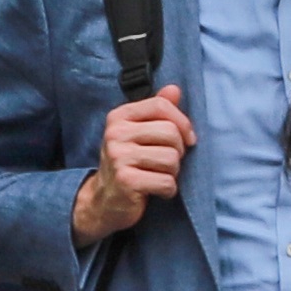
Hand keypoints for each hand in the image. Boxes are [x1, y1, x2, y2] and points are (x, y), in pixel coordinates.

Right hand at [73, 86, 191, 246]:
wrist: (102, 201)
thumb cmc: (127, 164)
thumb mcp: (138, 133)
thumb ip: (156, 111)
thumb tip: (174, 89)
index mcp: (119, 117)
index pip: (161, 105)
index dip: (182, 122)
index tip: (188, 138)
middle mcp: (116, 134)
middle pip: (171, 133)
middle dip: (178, 152)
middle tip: (167, 163)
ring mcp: (119, 157)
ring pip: (171, 158)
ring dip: (172, 173)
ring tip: (158, 176)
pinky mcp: (126, 181)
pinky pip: (166, 182)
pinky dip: (168, 190)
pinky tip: (155, 191)